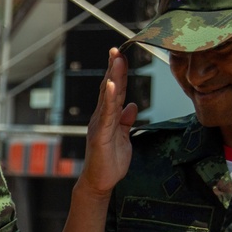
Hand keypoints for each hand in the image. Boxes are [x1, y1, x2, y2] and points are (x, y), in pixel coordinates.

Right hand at [80, 48, 137, 196]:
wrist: (99, 183)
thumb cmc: (109, 163)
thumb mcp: (123, 138)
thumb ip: (126, 121)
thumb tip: (132, 105)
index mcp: (107, 117)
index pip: (114, 91)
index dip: (118, 74)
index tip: (121, 55)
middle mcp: (101, 118)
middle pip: (109, 89)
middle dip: (114, 68)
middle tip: (117, 49)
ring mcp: (100, 125)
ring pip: (108, 97)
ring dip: (113, 77)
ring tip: (116, 59)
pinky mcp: (101, 135)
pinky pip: (106, 114)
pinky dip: (108, 98)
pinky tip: (111, 84)